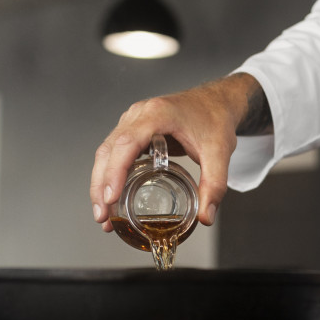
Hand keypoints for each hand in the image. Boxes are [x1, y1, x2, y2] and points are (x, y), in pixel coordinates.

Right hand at [90, 73, 267, 230]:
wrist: (217, 102)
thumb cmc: (215, 118)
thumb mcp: (219, 153)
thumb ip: (214, 185)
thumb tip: (206, 217)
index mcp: (157, 115)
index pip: (126, 143)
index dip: (114, 172)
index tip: (111, 198)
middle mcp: (138, 115)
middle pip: (108, 151)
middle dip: (101, 186)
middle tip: (104, 217)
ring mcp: (132, 121)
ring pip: (106, 152)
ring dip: (100, 183)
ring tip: (104, 215)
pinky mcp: (133, 129)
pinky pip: (114, 152)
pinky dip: (109, 175)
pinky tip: (112, 197)